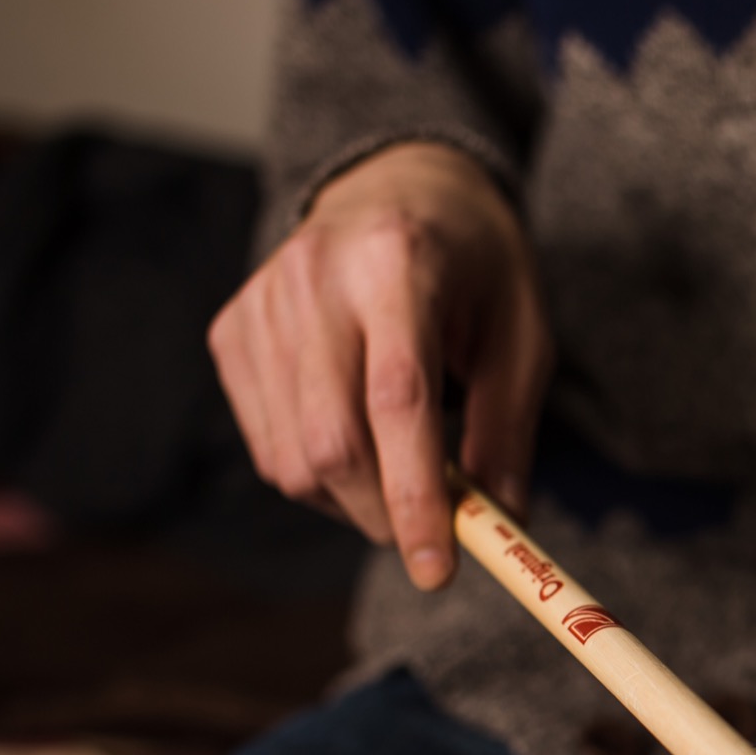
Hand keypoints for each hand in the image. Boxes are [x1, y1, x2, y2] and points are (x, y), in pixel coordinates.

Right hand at [208, 142, 549, 589]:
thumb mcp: (524, 333)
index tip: (440, 571)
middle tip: (435, 536)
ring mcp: (260, 303)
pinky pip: (270, 445)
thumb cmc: (476, 265)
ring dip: (355, 502)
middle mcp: (314, 278)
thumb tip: (501, 527)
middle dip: (386, 515)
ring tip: (405, 475)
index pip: (398, 402)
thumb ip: (509, 430)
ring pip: (293, 459)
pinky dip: (319, 476)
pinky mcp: (231, 332)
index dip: (417, 497)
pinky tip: (361, 445)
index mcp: (398, 263)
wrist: (397, 184)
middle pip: (334, 442)